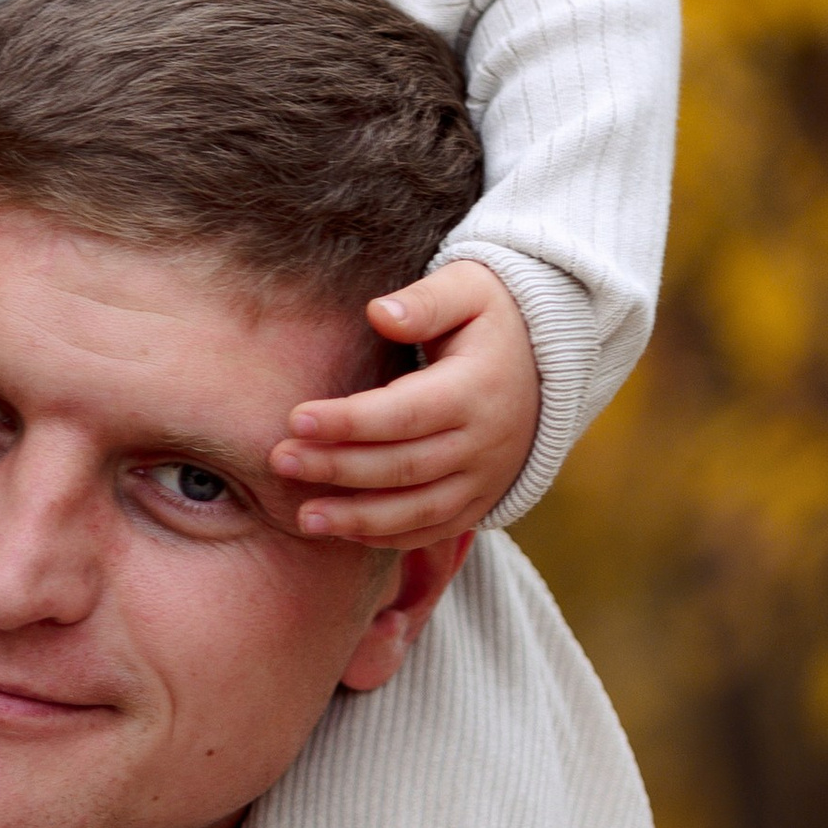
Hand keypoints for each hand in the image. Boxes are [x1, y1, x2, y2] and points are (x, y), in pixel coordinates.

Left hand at [270, 257, 538, 543]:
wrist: (547, 366)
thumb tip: (380, 313)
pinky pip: (433, 529)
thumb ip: (426, 300)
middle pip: (403, 466)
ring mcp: (485, 478)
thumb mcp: (468, 290)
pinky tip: (341, 531)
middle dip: (338, 468)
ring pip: (419, 510)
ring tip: (304, 517)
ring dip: (359, 519)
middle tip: (280, 461)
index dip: (349, 421)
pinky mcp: (479, 501)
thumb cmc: (489, 319)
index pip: (405, 413)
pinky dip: (388, 537)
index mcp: (476, 388)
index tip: (296, 419)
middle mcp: (484, 442)